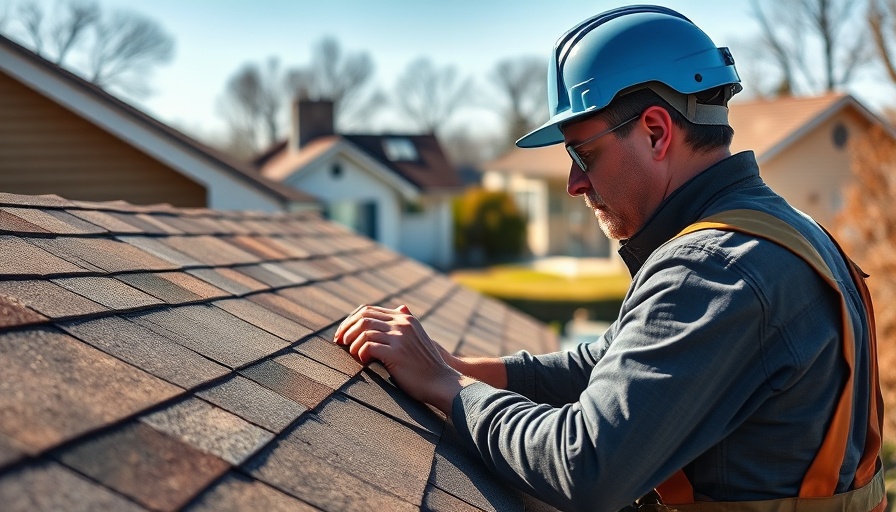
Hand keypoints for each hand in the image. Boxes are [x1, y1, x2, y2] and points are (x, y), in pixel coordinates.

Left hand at [333, 304, 473, 411]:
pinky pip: (368, 346)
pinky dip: (360, 352)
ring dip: (352, 342)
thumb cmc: (426, 364)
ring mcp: (400, 337)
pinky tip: (362, 360)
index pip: (369, 310)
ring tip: (351, 353)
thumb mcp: (419, 337)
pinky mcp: (396, 352)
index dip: (351, 320)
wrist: (441, 381)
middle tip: (339, 341)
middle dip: (346, 328)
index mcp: (405, 318)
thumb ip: (407, 323)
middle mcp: (402, 323)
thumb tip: (401, 307)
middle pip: (363, 317)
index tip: (342, 332)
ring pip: (364, 330)